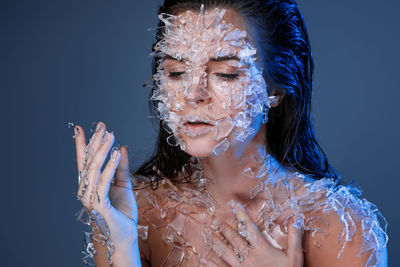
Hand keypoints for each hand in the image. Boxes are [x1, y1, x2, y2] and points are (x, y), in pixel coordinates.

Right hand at [74, 122, 138, 248]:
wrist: (125, 234)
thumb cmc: (123, 212)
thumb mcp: (124, 184)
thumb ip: (122, 168)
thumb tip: (122, 148)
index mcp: (90, 185)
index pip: (84, 162)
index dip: (82, 145)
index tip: (79, 128)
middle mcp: (86, 190)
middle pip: (88, 162)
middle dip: (95, 142)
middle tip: (102, 126)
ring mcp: (90, 198)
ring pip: (94, 169)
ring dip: (102, 151)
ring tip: (110, 135)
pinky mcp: (99, 205)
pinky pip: (104, 182)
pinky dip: (110, 167)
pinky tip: (116, 154)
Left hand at [211, 201, 302, 266]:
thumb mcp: (295, 257)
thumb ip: (294, 237)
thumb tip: (296, 218)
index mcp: (262, 249)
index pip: (250, 228)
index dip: (242, 215)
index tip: (234, 205)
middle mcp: (249, 257)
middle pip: (234, 239)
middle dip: (224, 228)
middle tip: (214, 219)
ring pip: (226, 252)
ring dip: (216, 242)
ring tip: (207, 234)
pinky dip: (212, 263)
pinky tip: (204, 257)